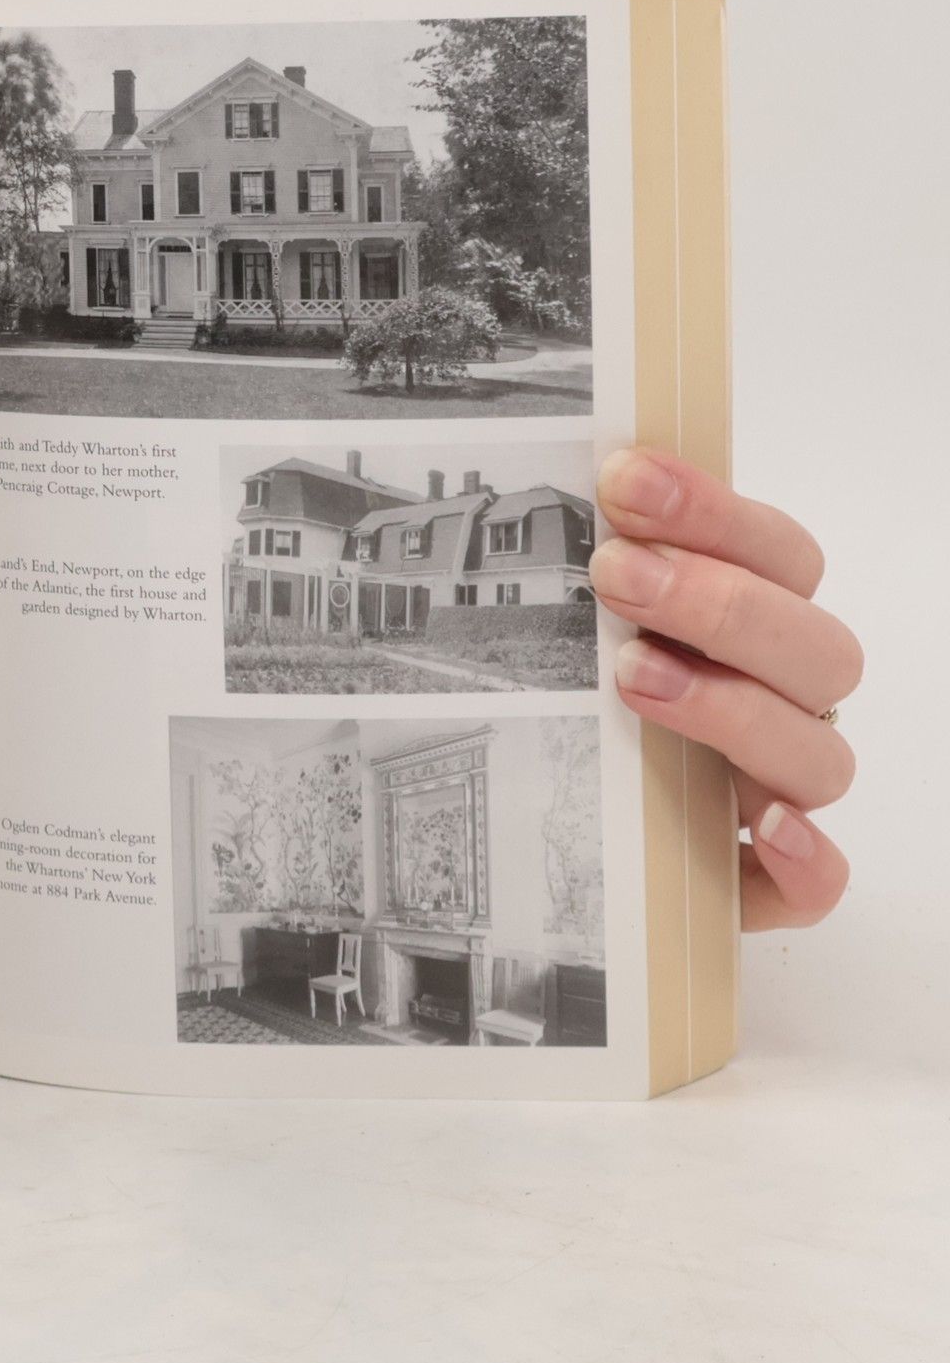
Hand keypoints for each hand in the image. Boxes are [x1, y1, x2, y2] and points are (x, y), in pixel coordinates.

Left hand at [593, 449, 860, 931]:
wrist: (544, 832)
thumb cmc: (572, 701)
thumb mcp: (572, 623)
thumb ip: (588, 558)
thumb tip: (558, 477)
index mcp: (755, 629)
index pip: (780, 554)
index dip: (713, 511)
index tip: (623, 478)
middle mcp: (781, 704)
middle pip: (816, 648)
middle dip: (718, 601)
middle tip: (615, 573)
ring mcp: (776, 792)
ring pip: (819, 755)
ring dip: (733, 708)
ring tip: (633, 676)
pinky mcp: (757, 883)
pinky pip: (815, 884)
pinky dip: (804, 858)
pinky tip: (762, 826)